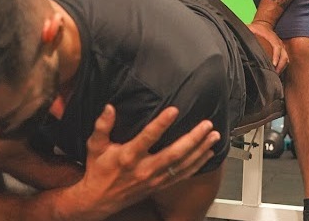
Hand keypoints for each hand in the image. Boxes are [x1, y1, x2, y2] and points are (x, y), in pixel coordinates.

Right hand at [70, 104, 220, 218]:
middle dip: (193, 139)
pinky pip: (182, 175)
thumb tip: (109, 107)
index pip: (148, 137)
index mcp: (129, 156)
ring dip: (200, 150)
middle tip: (206, 125)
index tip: (174, 110)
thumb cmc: (99, 170)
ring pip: (182, 164)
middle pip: (174, 153)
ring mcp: (154, 179)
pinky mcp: (160, 185)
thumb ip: (102, 126)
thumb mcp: (95, 145)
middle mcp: (144, 169)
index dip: (162, 123)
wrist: (98, 201)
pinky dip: (197, 164)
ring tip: (213, 136)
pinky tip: (208, 154)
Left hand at [248, 20, 288, 73]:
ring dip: (281, 68)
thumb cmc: (257, 28)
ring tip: (274, 76)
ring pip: (285, 59)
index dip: (276, 57)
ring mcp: (282, 47)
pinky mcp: (282, 51)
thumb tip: (237, 37)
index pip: (277, 48)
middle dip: (280, 66)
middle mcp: (279, 43)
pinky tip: (275, 73)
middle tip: (274, 75)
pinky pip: (284, 60)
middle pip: (284, 56)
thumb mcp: (250, 28)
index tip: (273, 65)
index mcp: (272, 38)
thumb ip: (246, 31)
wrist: (264, 24)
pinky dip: (281, 67)